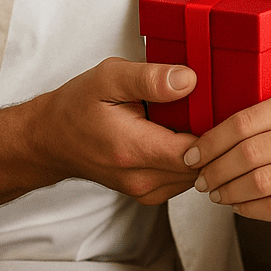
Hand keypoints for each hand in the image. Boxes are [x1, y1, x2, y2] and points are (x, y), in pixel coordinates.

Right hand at [31, 57, 200, 204]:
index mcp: (132, 150)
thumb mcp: (109, 77)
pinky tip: (183, 134)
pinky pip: (184, 179)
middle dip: (214, 140)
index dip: (216, 131)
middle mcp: (141, 180)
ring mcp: (145, 192)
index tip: (221, 107)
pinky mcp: (148, 193)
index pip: (196, 153)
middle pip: (202, 166)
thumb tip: (189, 80)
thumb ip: (150, 78)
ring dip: (204, 151)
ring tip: (197, 119)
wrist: (50, 139)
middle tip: (215, 108)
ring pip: (197, 176)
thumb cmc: (77, 106)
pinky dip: (191, 159)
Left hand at [183, 83, 270, 219]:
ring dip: (230, 193)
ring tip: (218, 194)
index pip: (246, 119)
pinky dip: (252, 210)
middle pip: (248, 153)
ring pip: (261, 183)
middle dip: (215, 170)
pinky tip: (242, 207)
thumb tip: (225, 132)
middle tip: (200, 178)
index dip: (212, 140)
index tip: (195, 152)